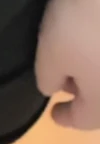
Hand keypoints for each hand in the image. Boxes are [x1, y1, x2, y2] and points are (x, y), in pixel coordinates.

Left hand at [34, 0, 99, 129]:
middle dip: (85, 93)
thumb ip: (48, 78)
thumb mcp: (50, 55)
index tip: (55, 114)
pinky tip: (94, 34)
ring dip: (96, 70)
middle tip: (66, 82)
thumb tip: (54, 89)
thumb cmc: (80, 25)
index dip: (68, 117)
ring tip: (79, 56)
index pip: (85, 119)